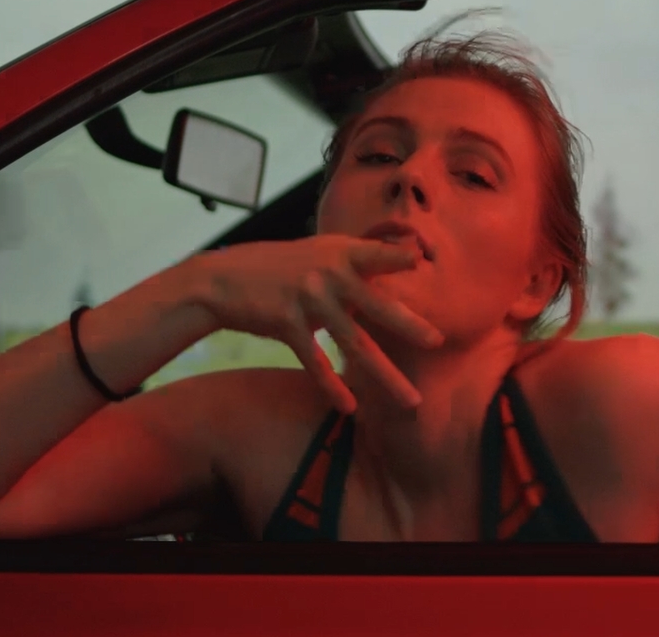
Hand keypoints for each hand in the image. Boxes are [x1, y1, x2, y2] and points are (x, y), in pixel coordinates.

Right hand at [185, 234, 442, 412]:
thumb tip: (399, 260)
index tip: (421, 263)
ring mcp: (308, 298)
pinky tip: (349, 406)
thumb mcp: (317, 253)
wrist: (221, 280)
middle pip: (376, 304)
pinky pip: (316, 360)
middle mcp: (327, 273)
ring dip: (384, 375)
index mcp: (338, 252)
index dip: (397, 258)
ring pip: (353, 342)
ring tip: (410, 400)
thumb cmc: (276, 267)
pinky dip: (332, 385)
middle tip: (437, 343)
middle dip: (408, 326)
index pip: (376, 254)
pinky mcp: (286, 322)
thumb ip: (354, 261)